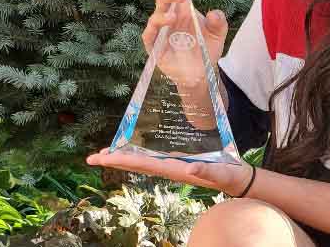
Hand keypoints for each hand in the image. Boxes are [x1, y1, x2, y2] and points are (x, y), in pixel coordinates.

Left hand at [86, 148, 253, 196]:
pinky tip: (136, 149)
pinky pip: (153, 157)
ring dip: (125, 157)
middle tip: (93, 157)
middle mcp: (169, 167)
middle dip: (114, 159)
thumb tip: (190, 169)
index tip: (99, 158)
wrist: (237, 179)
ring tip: (108, 153)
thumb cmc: (228, 174)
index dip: (119, 159)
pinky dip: (140, 153)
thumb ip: (205, 171)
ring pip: (142, 161)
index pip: (140, 162)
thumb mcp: (219, 172)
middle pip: (136, 163)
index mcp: (173, 168)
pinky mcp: (179, 162)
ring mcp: (173, 165)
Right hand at [143, 0, 227, 84]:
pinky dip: (155, 29)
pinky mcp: (154, 45)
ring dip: (164, 13)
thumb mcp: (218, 34)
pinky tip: (164, 27)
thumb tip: (214, 13)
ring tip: (175, 17)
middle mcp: (169, 14)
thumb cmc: (206, 48)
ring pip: (155, 14)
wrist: (201, 73)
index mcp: (183, 6)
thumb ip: (219, 22)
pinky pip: (149, 34)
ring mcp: (160, 29)